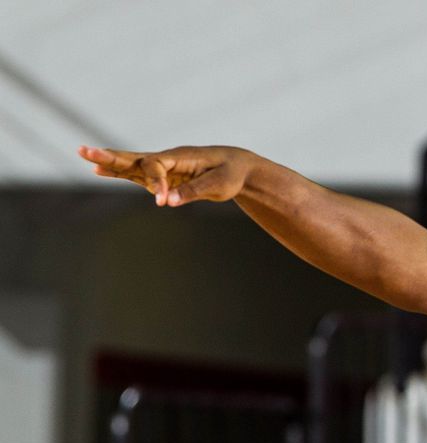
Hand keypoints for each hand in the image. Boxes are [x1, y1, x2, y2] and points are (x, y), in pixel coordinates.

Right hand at [78, 145, 253, 206]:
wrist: (238, 167)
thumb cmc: (230, 174)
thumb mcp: (218, 184)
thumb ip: (193, 191)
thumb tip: (168, 202)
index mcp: (180, 156)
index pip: (157, 166)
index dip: (156, 183)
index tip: (163, 202)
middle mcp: (168, 159)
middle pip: (134, 157)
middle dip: (111, 157)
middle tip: (85, 151)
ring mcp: (163, 167)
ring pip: (131, 164)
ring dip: (108, 162)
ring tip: (84, 155)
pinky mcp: (163, 177)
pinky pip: (137, 174)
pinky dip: (118, 173)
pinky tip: (97, 170)